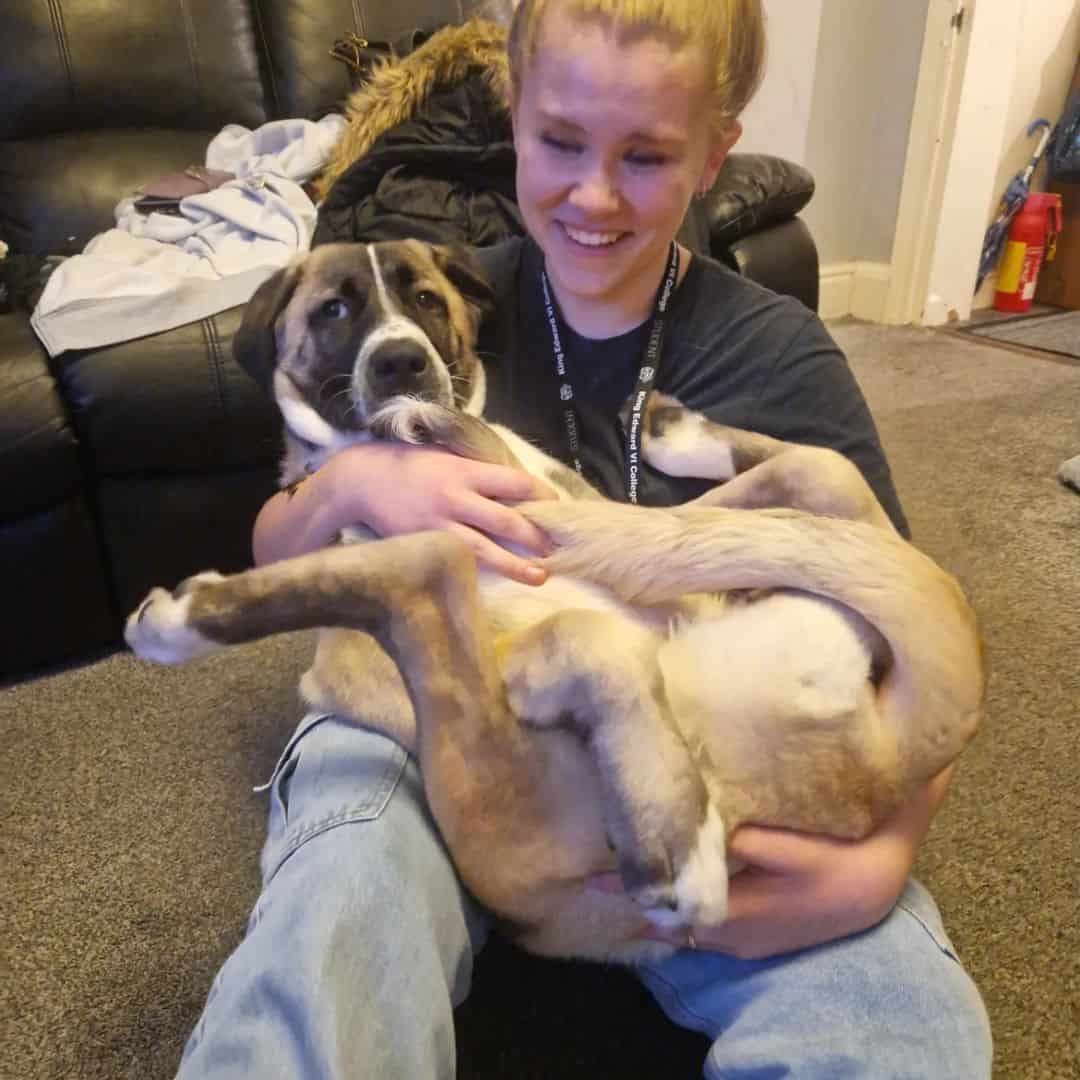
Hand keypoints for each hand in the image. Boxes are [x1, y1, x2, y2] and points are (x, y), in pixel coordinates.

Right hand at [331, 442, 558, 584]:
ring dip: (515, 564)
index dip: (541, 496)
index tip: (557, 508)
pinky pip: (460, 560)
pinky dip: (482, 570)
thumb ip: (479, 472)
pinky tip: (500, 579)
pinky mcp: (426, 545)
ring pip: (486, 549)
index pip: (515, 483)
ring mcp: (441, 526)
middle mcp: (456, 498)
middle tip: (556, 548)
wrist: (363, 481)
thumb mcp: (448, 457)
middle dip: (535, 536)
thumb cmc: (411, 466)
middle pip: (507, 520)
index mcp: (465, 471)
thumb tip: (517, 488)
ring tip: (540, 576)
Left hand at [590, 767, 953, 958]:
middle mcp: (730, 937)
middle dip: (632, 896)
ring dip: (653, 903)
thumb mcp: (791, 846)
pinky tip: (666, 885)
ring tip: (619, 871)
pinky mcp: (752, 933)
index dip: (624, 888)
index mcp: (734, 915)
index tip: (587, 868)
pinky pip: (701, 927)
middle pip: (665, 922)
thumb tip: (696, 831)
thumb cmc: (834, 859)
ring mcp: (741, 939)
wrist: (873, 887)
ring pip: (680, 927)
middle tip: (594, 866)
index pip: (663, 906)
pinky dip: (676, 909)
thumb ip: (743, 843)